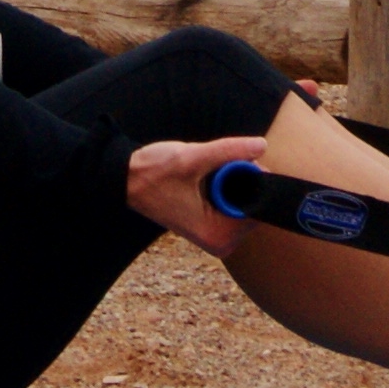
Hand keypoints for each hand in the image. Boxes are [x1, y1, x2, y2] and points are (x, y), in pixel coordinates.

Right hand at [124, 135, 267, 256]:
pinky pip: (231, 202)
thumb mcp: (192, 158)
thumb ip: (228, 151)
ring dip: (231, 180)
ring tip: (204, 171)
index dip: (252, 178)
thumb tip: (262, 145)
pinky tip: (203, 178)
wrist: (126, 179)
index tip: (234, 160)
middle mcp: (219, 242)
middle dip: (241, 179)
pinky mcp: (210, 226)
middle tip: (216, 163)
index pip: (258, 207)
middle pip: (252, 204)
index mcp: (217, 236)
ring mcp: (215, 236)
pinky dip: (224, 186)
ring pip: (242, 201)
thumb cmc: (153, 173)